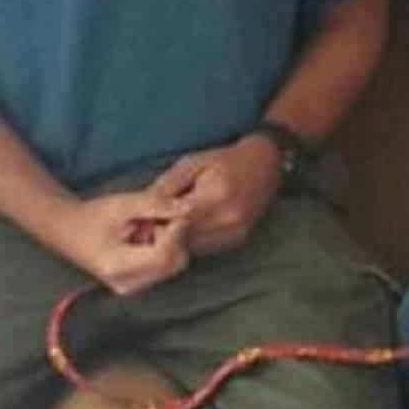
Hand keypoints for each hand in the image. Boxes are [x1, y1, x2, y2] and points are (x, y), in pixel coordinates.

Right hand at [55, 190, 191, 296]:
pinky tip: (145, 238)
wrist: (68, 230)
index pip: (164, 255)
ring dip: (169, 243)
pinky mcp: (137, 286)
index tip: (177, 211)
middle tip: (155, 219)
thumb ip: (155, 205)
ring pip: (173, 266)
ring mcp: (132, 288)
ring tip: (146, 228)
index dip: (177, 232)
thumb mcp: (122, 204)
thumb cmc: (92, 215)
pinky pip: (164, 269)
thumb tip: (189, 208)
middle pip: (174, 263)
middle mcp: (127, 284)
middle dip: (174, 238)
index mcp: (119, 266)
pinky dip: (163, 250)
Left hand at [145, 136, 281, 256]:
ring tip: (167, 228)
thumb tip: (144, 207)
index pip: (177, 219)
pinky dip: (194, 242)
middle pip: (185, 238)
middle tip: (149, 227)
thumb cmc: (225, 159)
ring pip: (194, 248)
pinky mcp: (238, 240)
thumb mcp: (191, 163)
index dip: (157, 223)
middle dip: (165, 234)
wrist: (265, 164)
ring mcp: (235, 232)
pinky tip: (188, 230)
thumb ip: (168, 186)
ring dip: (179, 241)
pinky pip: (207, 249)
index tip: (143, 221)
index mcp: (216, 195)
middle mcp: (228, 218)